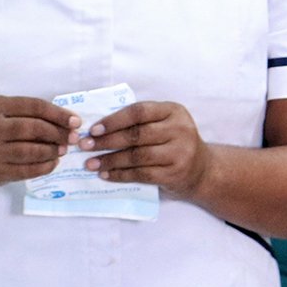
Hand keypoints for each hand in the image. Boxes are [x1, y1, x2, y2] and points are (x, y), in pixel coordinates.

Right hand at [0, 96, 79, 187]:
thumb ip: (22, 110)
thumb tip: (61, 120)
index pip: (33, 107)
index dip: (58, 114)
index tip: (75, 120)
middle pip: (34, 129)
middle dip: (59, 133)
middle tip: (73, 137)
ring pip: (32, 151)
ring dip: (53, 150)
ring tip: (63, 149)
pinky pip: (27, 170)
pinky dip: (44, 167)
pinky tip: (53, 162)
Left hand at [81, 100, 211, 196]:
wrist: (202, 170)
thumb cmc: (174, 143)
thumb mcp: (165, 124)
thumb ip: (141, 122)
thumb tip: (99, 128)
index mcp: (174, 111)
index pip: (139, 112)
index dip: (114, 120)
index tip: (93, 129)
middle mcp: (180, 130)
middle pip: (136, 134)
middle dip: (107, 141)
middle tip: (85, 146)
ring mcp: (179, 153)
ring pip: (137, 156)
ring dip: (110, 160)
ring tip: (90, 163)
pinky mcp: (174, 173)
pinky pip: (141, 174)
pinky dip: (120, 175)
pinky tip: (106, 174)